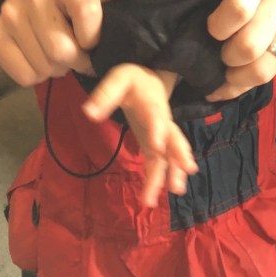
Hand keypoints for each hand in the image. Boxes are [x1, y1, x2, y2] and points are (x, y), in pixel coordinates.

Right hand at [0, 0, 102, 86]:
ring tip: (57, 53)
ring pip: (44, 66)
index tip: (93, 39)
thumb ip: (107, 21)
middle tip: (78, 54)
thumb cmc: (74, 2)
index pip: (87, 13)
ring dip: (57, 69)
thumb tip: (111, 52)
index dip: (94, 38)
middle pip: (60, 49)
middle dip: (76, 61)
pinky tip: (39, 56)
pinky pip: (23, 76)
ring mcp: (8, 11)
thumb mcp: (96, 0)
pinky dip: (37, 76)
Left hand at [82, 65, 198, 207]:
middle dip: (179, 153)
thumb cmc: (133, 80)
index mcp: (152, 102)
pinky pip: (159, 163)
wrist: (149, 81)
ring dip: (171, 173)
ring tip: (174, 191)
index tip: (157, 145)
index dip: (157, 130)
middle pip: (173, 137)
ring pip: (168, 155)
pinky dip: (158, 179)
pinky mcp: (155, 146)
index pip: (156, 116)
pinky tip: (151, 197)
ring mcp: (161, 135)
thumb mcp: (118, 79)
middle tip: (187, 169)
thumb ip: (105, 94)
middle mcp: (162, 121)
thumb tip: (88, 112)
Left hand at [202, 0, 275, 101]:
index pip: (238, 9)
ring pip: (264, 69)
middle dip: (227, 58)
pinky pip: (275, 75)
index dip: (218, 27)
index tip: (210, 30)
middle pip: (251, 46)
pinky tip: (235, 79)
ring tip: (225, 74)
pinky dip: (249, 84)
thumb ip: (197, 5)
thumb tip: (169, 45)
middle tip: (218, 54)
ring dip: (238, 78)